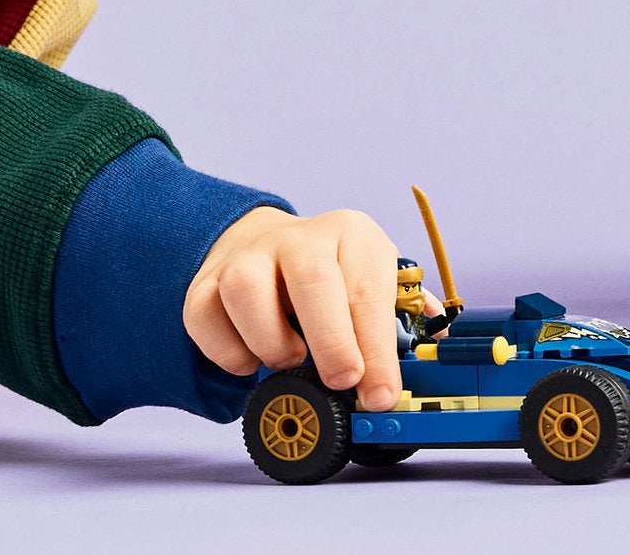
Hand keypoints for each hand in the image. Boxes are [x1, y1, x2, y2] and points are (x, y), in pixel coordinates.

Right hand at [184, 207, 401, 410]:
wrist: (268, 243)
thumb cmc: (333, 277)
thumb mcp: (374, 284)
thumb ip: (397, 324)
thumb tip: (424, 364)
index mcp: (352, 235)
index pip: (367, 290)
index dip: (376, 349)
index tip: (380, 394)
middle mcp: (300, 238)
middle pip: (313, 278)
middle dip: (332, 341)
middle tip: (342, 382)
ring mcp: (249, 256)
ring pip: (247, 291)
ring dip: (271, 342)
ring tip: (291, 357)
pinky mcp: (207, 282)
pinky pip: (205, 317)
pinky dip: (228, 352)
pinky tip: (253, 357)